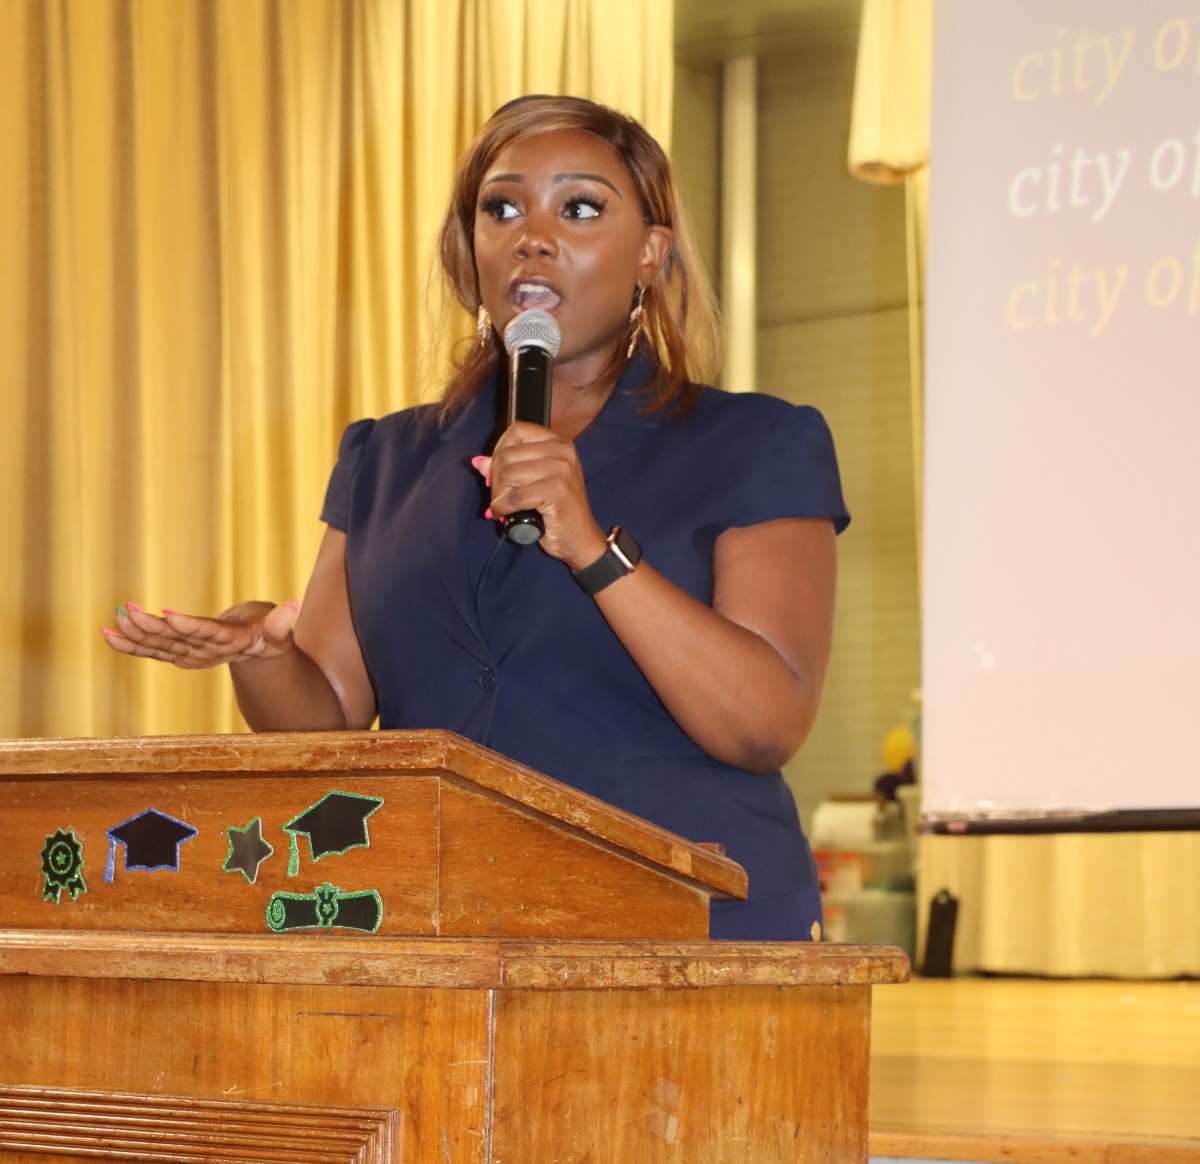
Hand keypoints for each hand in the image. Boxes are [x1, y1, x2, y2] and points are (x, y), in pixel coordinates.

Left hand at [102, 600, 300, 669]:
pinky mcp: (177, 654)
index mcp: (230, 644)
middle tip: (128, 611)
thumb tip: (293, 607)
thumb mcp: (279, 633)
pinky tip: (108, 634)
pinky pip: (150, 651)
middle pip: (176, 640)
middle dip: (150, 627)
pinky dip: (129, 644)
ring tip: (114, 619)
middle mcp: (205, 653)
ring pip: (159, 646)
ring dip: (134, 634)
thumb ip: (282, 625)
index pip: (208, 634)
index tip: (170, 615)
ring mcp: (189, 655)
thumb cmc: (270, 637)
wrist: (256, 653)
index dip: (189, 626)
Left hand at [474, 422, 606, 569]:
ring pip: (507, 474)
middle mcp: (562, 452)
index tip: (497, 471)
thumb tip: (478, 462)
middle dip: (495, 479)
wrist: (580, 540)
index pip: (518, 430)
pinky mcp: (556, 492)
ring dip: (498, 495)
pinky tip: (504, 515)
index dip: (499, 449)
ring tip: (503, 507)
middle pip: (507, 454)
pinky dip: (502, 508)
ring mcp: (561, 471)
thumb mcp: (534, 483)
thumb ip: (509, 467)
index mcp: (559, 444)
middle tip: (499, 497)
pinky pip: (514, 497)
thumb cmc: (558, 511)